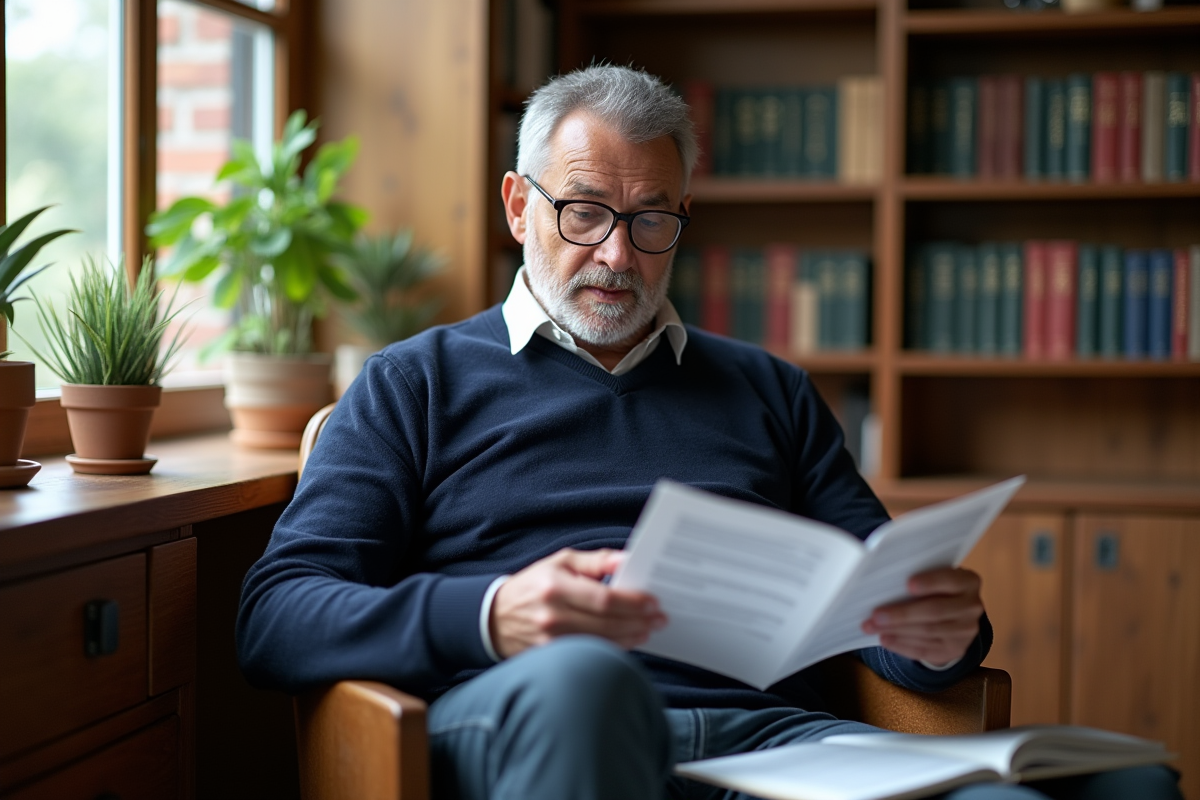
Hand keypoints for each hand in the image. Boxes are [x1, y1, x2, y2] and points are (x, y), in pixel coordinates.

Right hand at [489, 548, 667, 659]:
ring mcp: (550, 641)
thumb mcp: (560, 562)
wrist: (493, 618)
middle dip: (638, 621)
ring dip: (631, 637)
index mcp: (556, 587)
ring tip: (648, 629)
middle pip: (607, 623)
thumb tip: (626, 561)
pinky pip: (589, 653)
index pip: (603, 599)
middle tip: (659, 618)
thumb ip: (595, 561)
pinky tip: (627, 641)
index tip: (653, 602)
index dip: (632, 603)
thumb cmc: (533, 585)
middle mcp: (553, 616)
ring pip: (601, 642)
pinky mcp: (550, 657)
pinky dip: (612, 648)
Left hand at [862, 567, 983, 666]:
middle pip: (935, 611)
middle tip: (876, 615)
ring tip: (873, 627)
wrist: (955, 616)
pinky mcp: (956, 650)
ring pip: (928, 631)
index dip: (930, 582)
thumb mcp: (935, 579)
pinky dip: (902, 645)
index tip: (908, 584)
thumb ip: (918, 580)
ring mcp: (966, 631)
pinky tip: (886, 639)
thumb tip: (885, 587)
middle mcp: (972, 606)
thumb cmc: (936, 590)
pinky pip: (926, 649)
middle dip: (902, 614)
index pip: (950, 580)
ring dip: (896, 630)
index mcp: (968, 582)